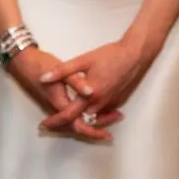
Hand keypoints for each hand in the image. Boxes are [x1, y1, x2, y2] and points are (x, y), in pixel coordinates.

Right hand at [5, 47, 116, 142]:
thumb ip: (76, 82)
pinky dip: (81, 117)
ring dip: (89, 124)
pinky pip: (69, 116)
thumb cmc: (41, 64)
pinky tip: (91, 112)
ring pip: (73, 123)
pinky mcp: (52, 102)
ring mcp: (53, 107)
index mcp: (60, 102)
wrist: (22, 61)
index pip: (79, 124)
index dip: (94, 131)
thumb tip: (91, 92)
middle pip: (77, 127)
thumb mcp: (61, 69)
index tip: (107, 135)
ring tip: (107, 119)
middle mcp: (56, 109)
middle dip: (95, 129)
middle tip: (111, 127)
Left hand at [37, 33, 156, 133]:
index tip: (44, 124)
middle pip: (80, 119)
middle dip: (67, 121)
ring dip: (81, 118)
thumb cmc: (110, 55)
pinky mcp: (118, 101)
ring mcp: (111, 104)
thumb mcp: (83, 60)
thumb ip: (62, 71)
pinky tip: (88, 104)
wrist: (135, 54)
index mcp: (89, 95)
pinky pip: (103, 112)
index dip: (55, 120)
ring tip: (69, 113)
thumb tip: (43, 78)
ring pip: (92, 117)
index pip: (68, 115)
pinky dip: (94, 112)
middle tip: (53, 119)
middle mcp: (100, 103)